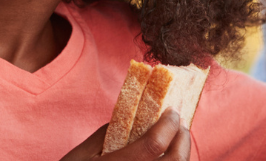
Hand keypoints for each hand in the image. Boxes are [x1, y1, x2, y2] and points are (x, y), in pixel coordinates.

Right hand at [60, 110, 189, 159]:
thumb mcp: (81, 155)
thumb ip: (107, 134)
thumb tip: (134, 117)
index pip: (153, 145)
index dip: (168, 125)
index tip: (172, 111)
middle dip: (183, 138)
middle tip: (179, 124)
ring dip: (184, 155)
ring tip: (178, 142)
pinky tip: (170, 159)